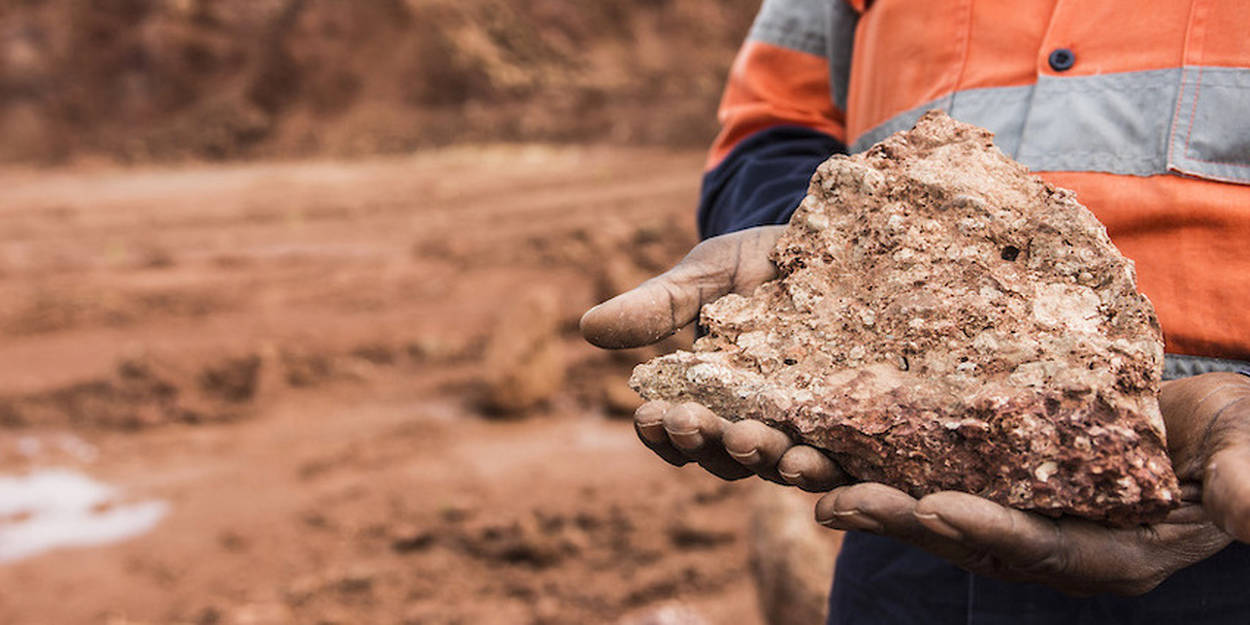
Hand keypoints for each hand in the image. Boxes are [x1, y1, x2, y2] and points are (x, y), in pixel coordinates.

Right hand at [580, 226, 849, 490]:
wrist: (832, 242)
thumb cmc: (754, 262)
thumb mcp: (703, 275)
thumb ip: (656, 306)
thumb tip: (587, 327)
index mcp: (708, 401)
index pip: (678, 432)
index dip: (662, 431)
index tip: (650, 416)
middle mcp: (753, 426)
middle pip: (727, 457)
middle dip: (711, 445)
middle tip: (700, 426)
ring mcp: (805, 428)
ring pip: (783, 465)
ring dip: (774, 463)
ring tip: (776, 455)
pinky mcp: (856, 421)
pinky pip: (846, 455)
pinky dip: (835, 466)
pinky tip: (829, 459)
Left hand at [815, 372, 1249, 595]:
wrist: (1212, 429)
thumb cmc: (1241, 443)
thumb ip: (1248, 482)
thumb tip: (1246, 511)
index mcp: (1114, 554)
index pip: (1043, 550)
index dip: (990, 532)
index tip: (933, 508)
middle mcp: (1054, 543)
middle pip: (966, 538)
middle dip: (897, 519)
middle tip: (833, 498)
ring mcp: (1021, 514)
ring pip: (932, 510)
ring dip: (868, 493)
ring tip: (803, 472)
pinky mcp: (998, 479)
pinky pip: (931, 475)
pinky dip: (880, 461)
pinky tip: (829, 441)